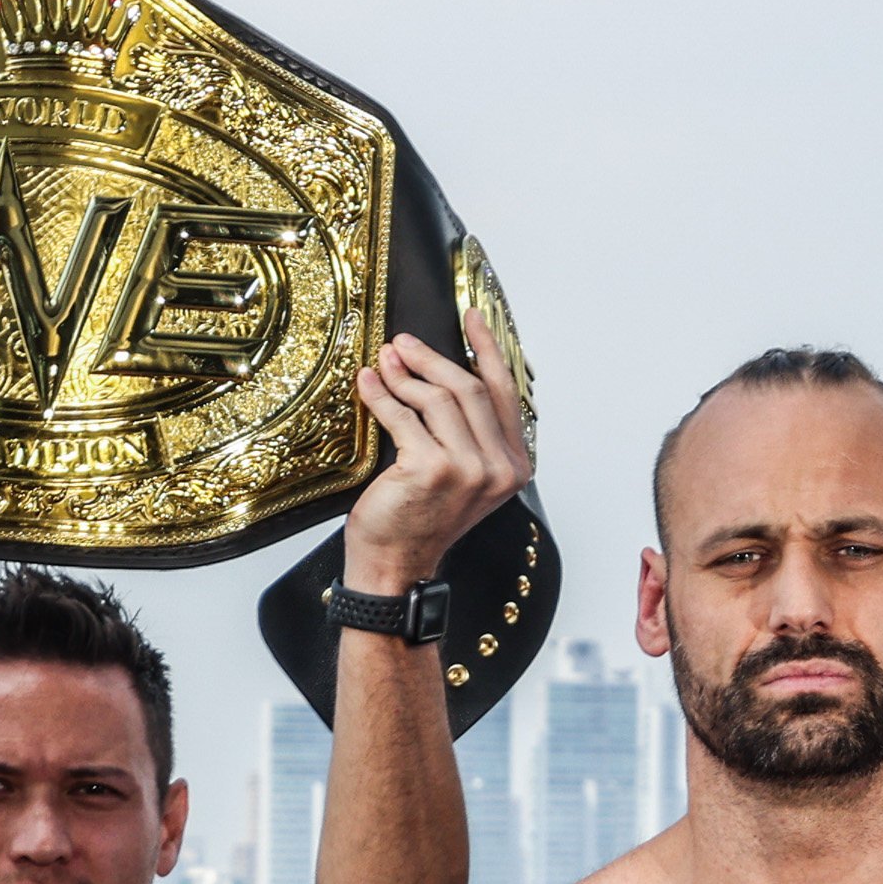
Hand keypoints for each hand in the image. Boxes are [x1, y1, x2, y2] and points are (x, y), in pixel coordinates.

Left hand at [339, 322, 532, 596]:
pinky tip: (368, 384)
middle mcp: (499, 468)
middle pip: (469, 389)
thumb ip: (465, 430)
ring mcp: (469, 469)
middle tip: (403, 343)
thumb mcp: (458, 473)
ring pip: (439, 399)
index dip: (485, 350)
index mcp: (514, 466)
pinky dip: (383, 396)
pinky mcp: (433, 469)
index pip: (502, 393)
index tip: (471, 318)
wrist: (395, 565)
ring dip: (406, 375)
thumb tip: (440, 371)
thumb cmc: (419, 520)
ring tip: (384, 361)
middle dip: (432, 359)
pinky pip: (405, 417)